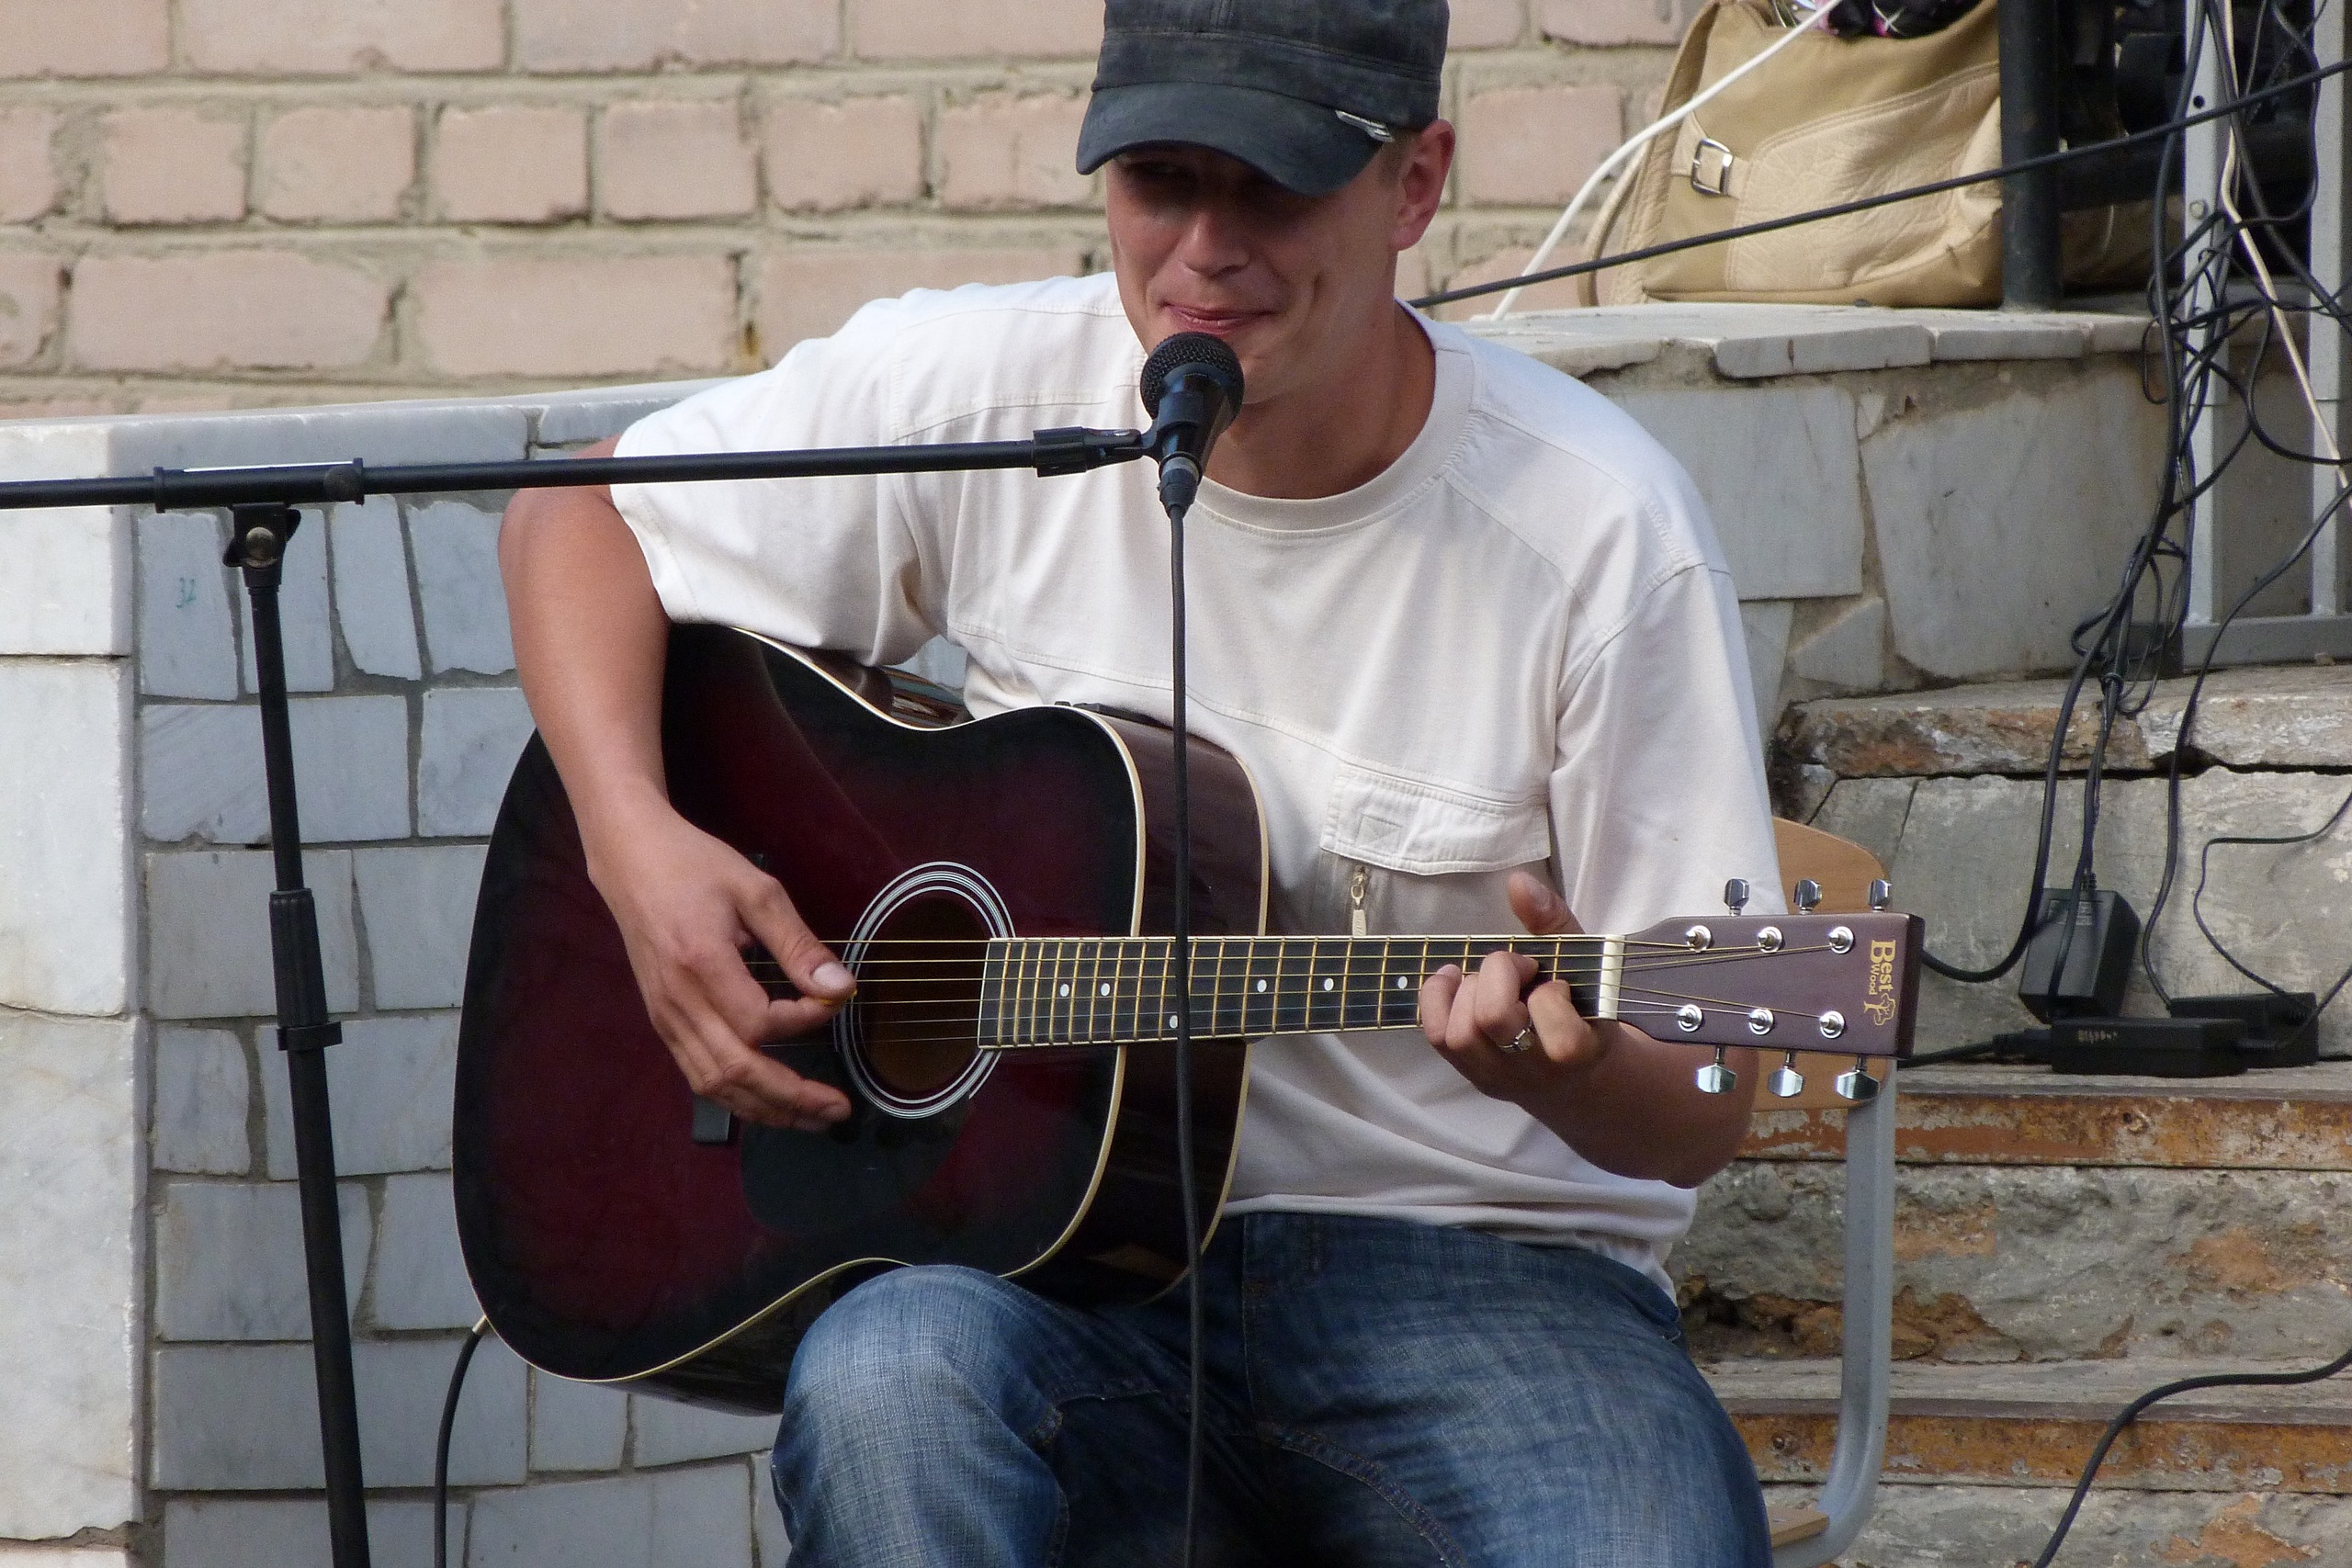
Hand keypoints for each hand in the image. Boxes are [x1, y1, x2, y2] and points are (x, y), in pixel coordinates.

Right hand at [586, 802, 855, 1131]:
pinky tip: (767, 1102)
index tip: (834, 1000)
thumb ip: (799, 945)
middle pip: (737, 1072)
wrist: (630, 861)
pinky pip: (697, 1074)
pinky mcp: (662, 1023)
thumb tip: (840, 989)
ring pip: (714, 1084)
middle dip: (792, 1098)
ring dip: (766, 1109)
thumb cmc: (695, 867)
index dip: (804, 1023)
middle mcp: (678, 1002)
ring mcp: (665, 1018)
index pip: (760, 1024)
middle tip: (839, 1108)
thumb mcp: (757, 891)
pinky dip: (736, 1097)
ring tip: (812, 1118)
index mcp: (702, 964)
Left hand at [1417, 870, 1613, 1101]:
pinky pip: (1436, 1037)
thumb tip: (1517, 882)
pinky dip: (1436, 999)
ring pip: (1459, 1033)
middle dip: (1498, 974)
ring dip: (1467, 989)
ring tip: (1488, 978)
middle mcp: (1534, 1071)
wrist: (1580, 1080)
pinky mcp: (1473, 1076)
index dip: (1549, 994)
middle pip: (1493, 1020)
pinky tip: (1455, 979)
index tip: (1555, 982)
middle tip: (1517, 967)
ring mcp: (1499, 1078)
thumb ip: (1555, 923)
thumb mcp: (1585, 966)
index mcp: (1579, 1051)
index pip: (1559, 1033)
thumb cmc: (1585, 1012)